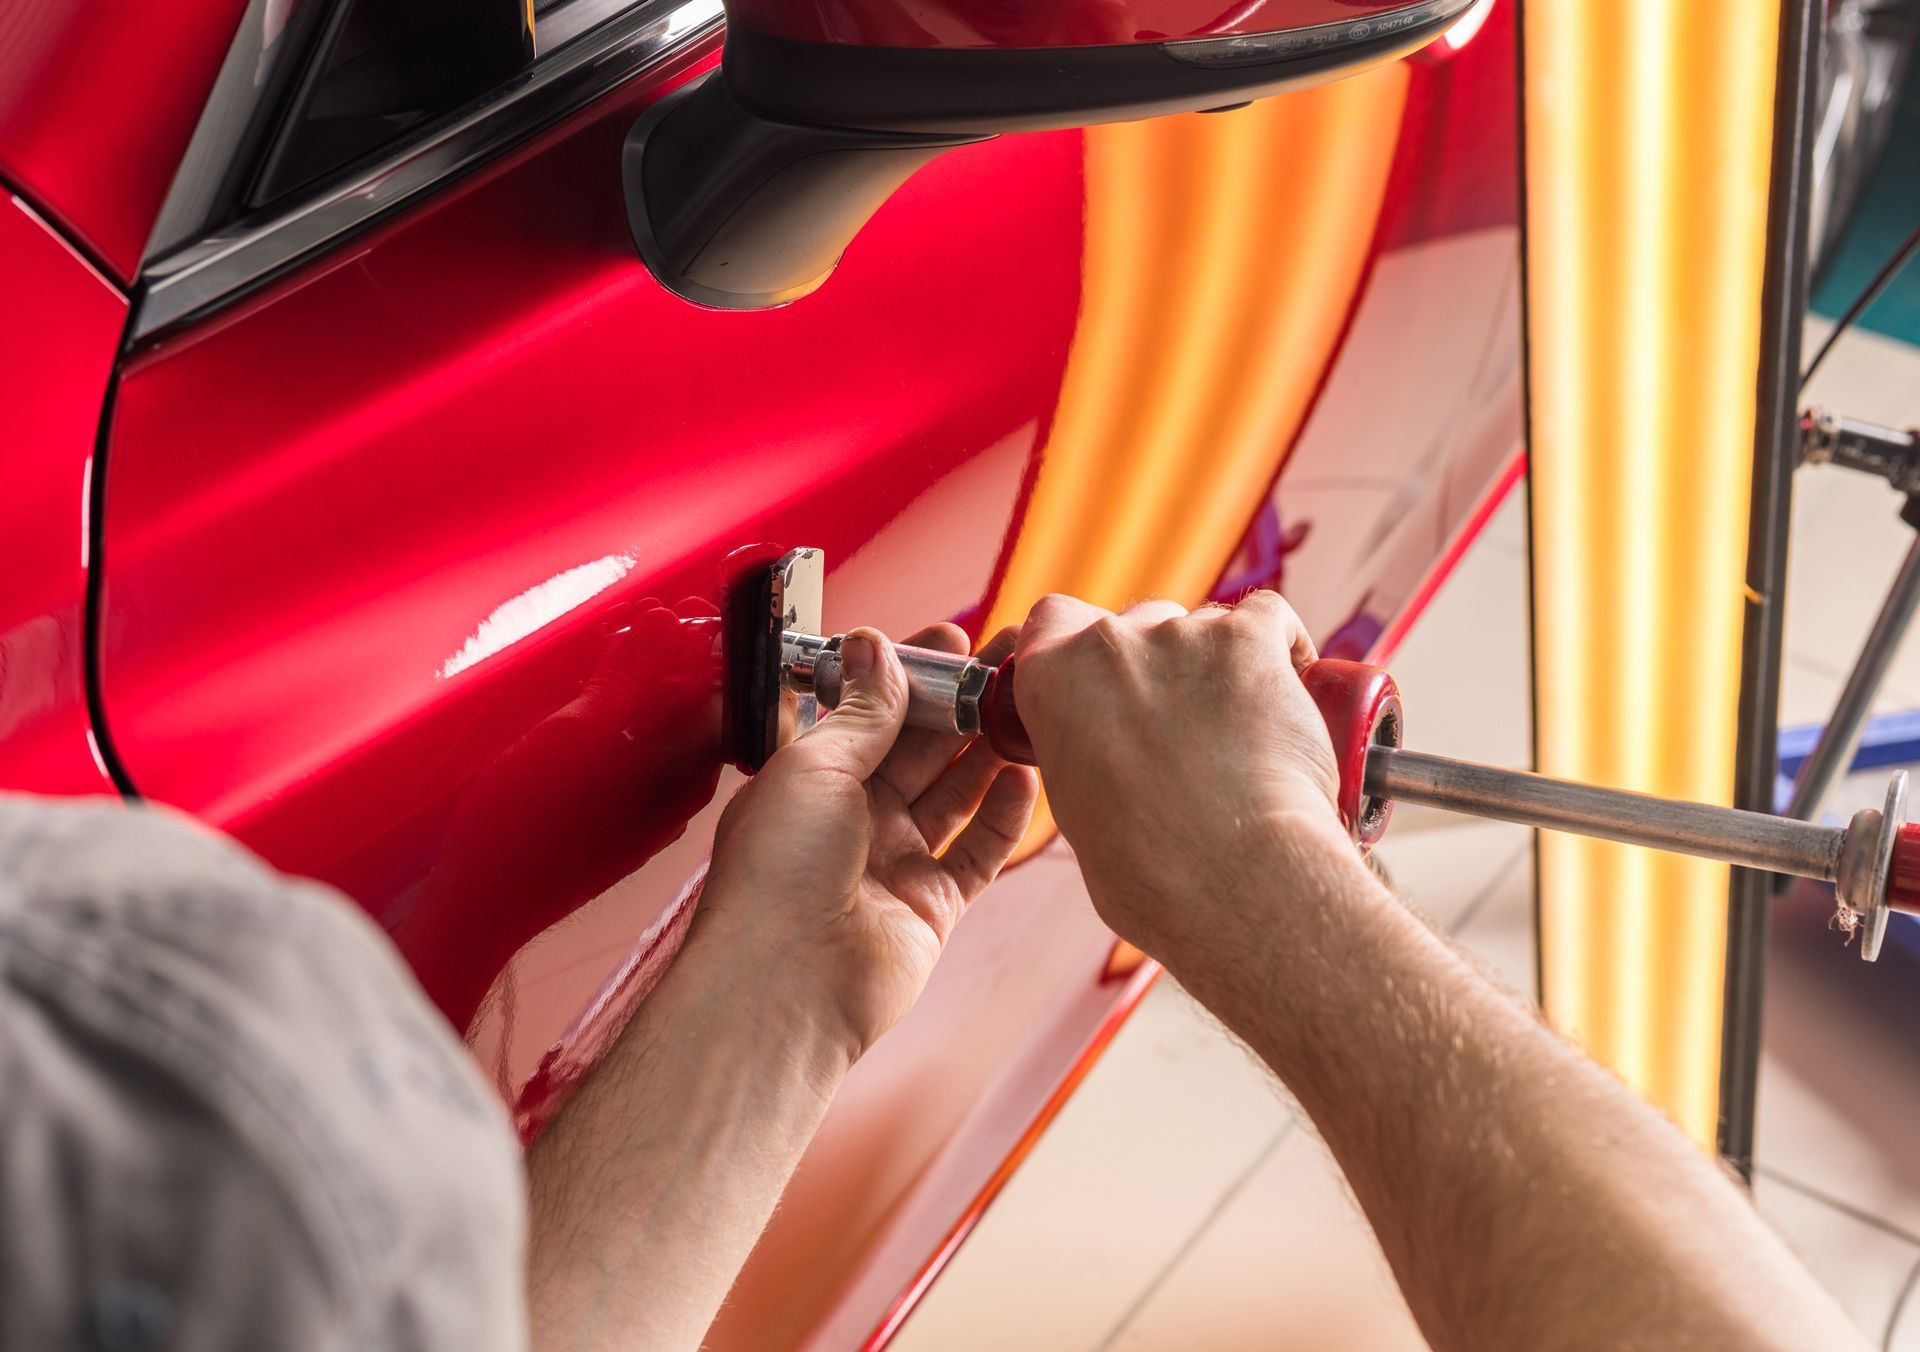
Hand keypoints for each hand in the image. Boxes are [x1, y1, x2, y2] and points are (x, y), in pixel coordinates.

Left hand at [700, 624, 1038, 1062]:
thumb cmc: (775, 875)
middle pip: (918, 749)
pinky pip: (976, 852)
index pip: (870, 713)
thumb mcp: (815, 766)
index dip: (911, 675)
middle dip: (960, 705)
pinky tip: (1023, 777)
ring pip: (953, 795)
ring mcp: (893, 862)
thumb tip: (877, 647)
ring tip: (1025, 709)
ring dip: (987, 752)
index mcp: (810, 780)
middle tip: (1006, 665)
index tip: (952, 640)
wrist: (785, 983)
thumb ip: (862, 711)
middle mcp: (851, 819)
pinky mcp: (931, 906)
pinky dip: (1004, 816)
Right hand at [1011, 592, 1348, 968]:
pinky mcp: (1250, 641)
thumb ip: (1082, 757)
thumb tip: (1110, 761)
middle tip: (1189, 727)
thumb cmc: (1153, 872)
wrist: (1231, 879)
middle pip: (1137, 623)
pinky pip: (1269, 619)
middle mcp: (1108, 644)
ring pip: (1204, 626)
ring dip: (1221, 666)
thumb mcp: (1077, 811)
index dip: (1080, 644)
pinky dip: (1283, 649)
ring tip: (1248, 735)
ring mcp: (1180, 636)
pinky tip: (1295, 690)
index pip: (1051, 622)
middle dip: (1161, 665)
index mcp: (1050, 682)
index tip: (1105, 679)